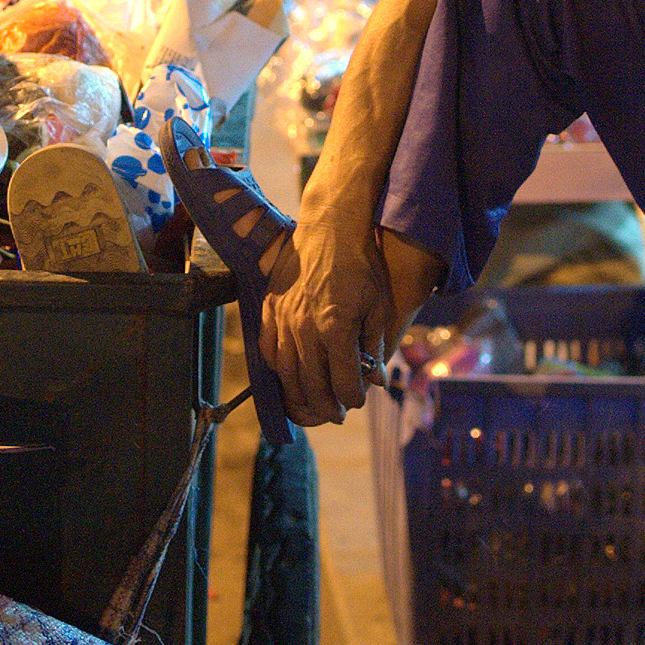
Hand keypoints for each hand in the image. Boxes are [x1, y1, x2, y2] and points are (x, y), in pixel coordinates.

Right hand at [260, 219, 429, 425]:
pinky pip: (267, 349)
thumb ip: (374, 345)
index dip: (352, 398)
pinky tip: (285, 377)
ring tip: (309, 407)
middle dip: (326, 405)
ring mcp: (283, 320)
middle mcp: (305, 329)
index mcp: (336, 328)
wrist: (329, 229)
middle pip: (312, 383)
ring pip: (285, 372)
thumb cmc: (360, 267)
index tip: (357, 402)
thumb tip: (376, 378)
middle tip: (335, 415)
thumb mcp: (378, 306)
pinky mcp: (269, 309)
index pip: (343, 380)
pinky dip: (276, 369)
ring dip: (298, 395)